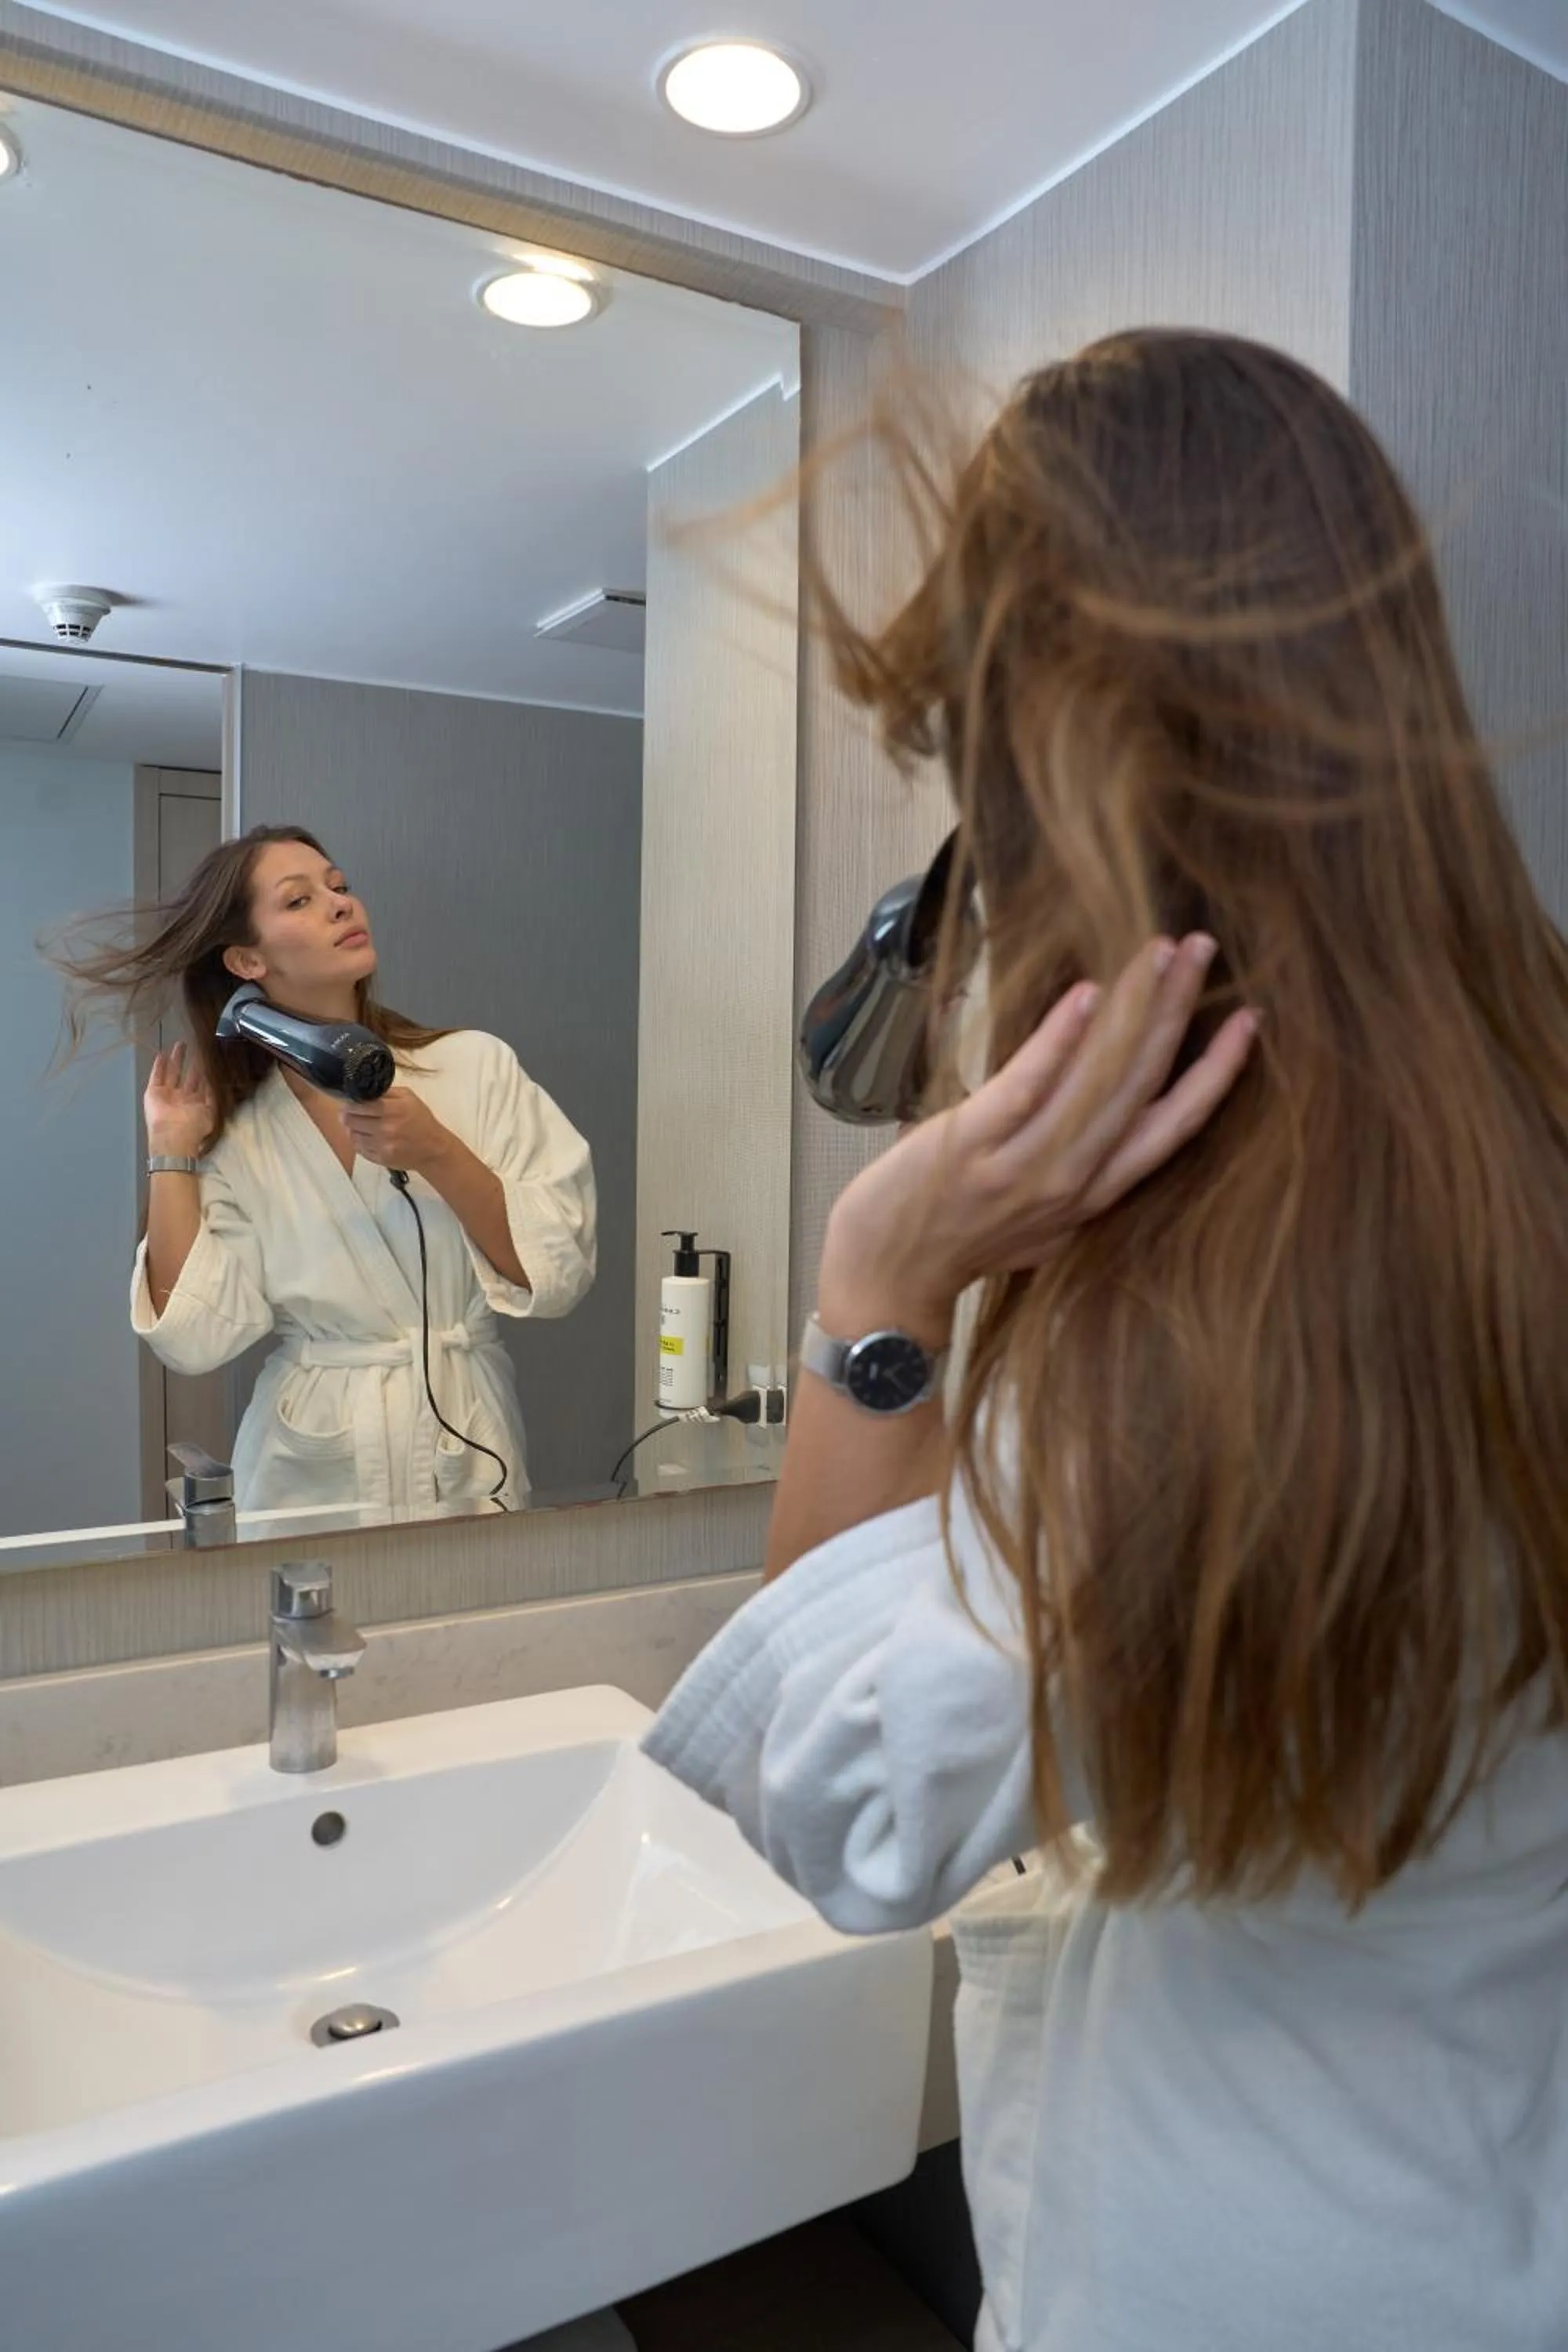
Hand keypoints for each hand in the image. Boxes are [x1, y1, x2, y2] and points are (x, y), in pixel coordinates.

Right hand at [144, 1041, 215, 1156]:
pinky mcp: (153, 1093)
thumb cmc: (194, 1126)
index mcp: (194, 1103)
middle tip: (192, 1047)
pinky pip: (156, 1077)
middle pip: (185, 1075)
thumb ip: (210, 1096)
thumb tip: (212, 1082)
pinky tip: (161, 1055)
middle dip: (189, 1062)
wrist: (173, 1135)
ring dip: (175, 1059)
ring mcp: (166, 1095)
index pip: (199, 1083)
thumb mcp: (209, 1111)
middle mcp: (180, 1097)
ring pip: (171, 1073)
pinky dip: (158, 1067)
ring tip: (179, 1045)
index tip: (205, 1057)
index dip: (202, 1070)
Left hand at [340, 1086, 449, 1174]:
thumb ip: (386, 1091)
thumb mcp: (408, 1097)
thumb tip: (362, 1091)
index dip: (350, 1104)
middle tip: (347, 1113)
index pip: (359, 1106)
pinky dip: (358, 1142)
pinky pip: (359, 1149)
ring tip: (357, 1125)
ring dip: (352, 1129)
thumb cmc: (421, 1120)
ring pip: (353, 1136)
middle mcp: (385, 1128)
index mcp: (392, 1110)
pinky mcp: (380, 1158)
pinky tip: (365, 1137)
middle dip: (347, 1116)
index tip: (348, 1103)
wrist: (433, 1148)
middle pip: (351, 1121)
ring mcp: (382, 1145)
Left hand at [818, 934, 1257, 1344]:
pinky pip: (1028, 1087)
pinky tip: (1089, 994)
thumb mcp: (1037, 1218)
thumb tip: (1099, 1109)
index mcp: (1093, 1195)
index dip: (1215, 1075)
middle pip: (1142, 1087)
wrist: (884, 1281)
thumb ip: (1075, 1169)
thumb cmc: (954, 1239)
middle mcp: (1071, 1183)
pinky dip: (1061, 1040)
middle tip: (1201, 947)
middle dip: (1177, 1013)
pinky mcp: (971, 1147)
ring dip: (1134, 1011)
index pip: (1172, 1127)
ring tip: (1158, 952)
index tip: (1249, 1021)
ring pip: (1098, 1081)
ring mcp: (1022, 1166)